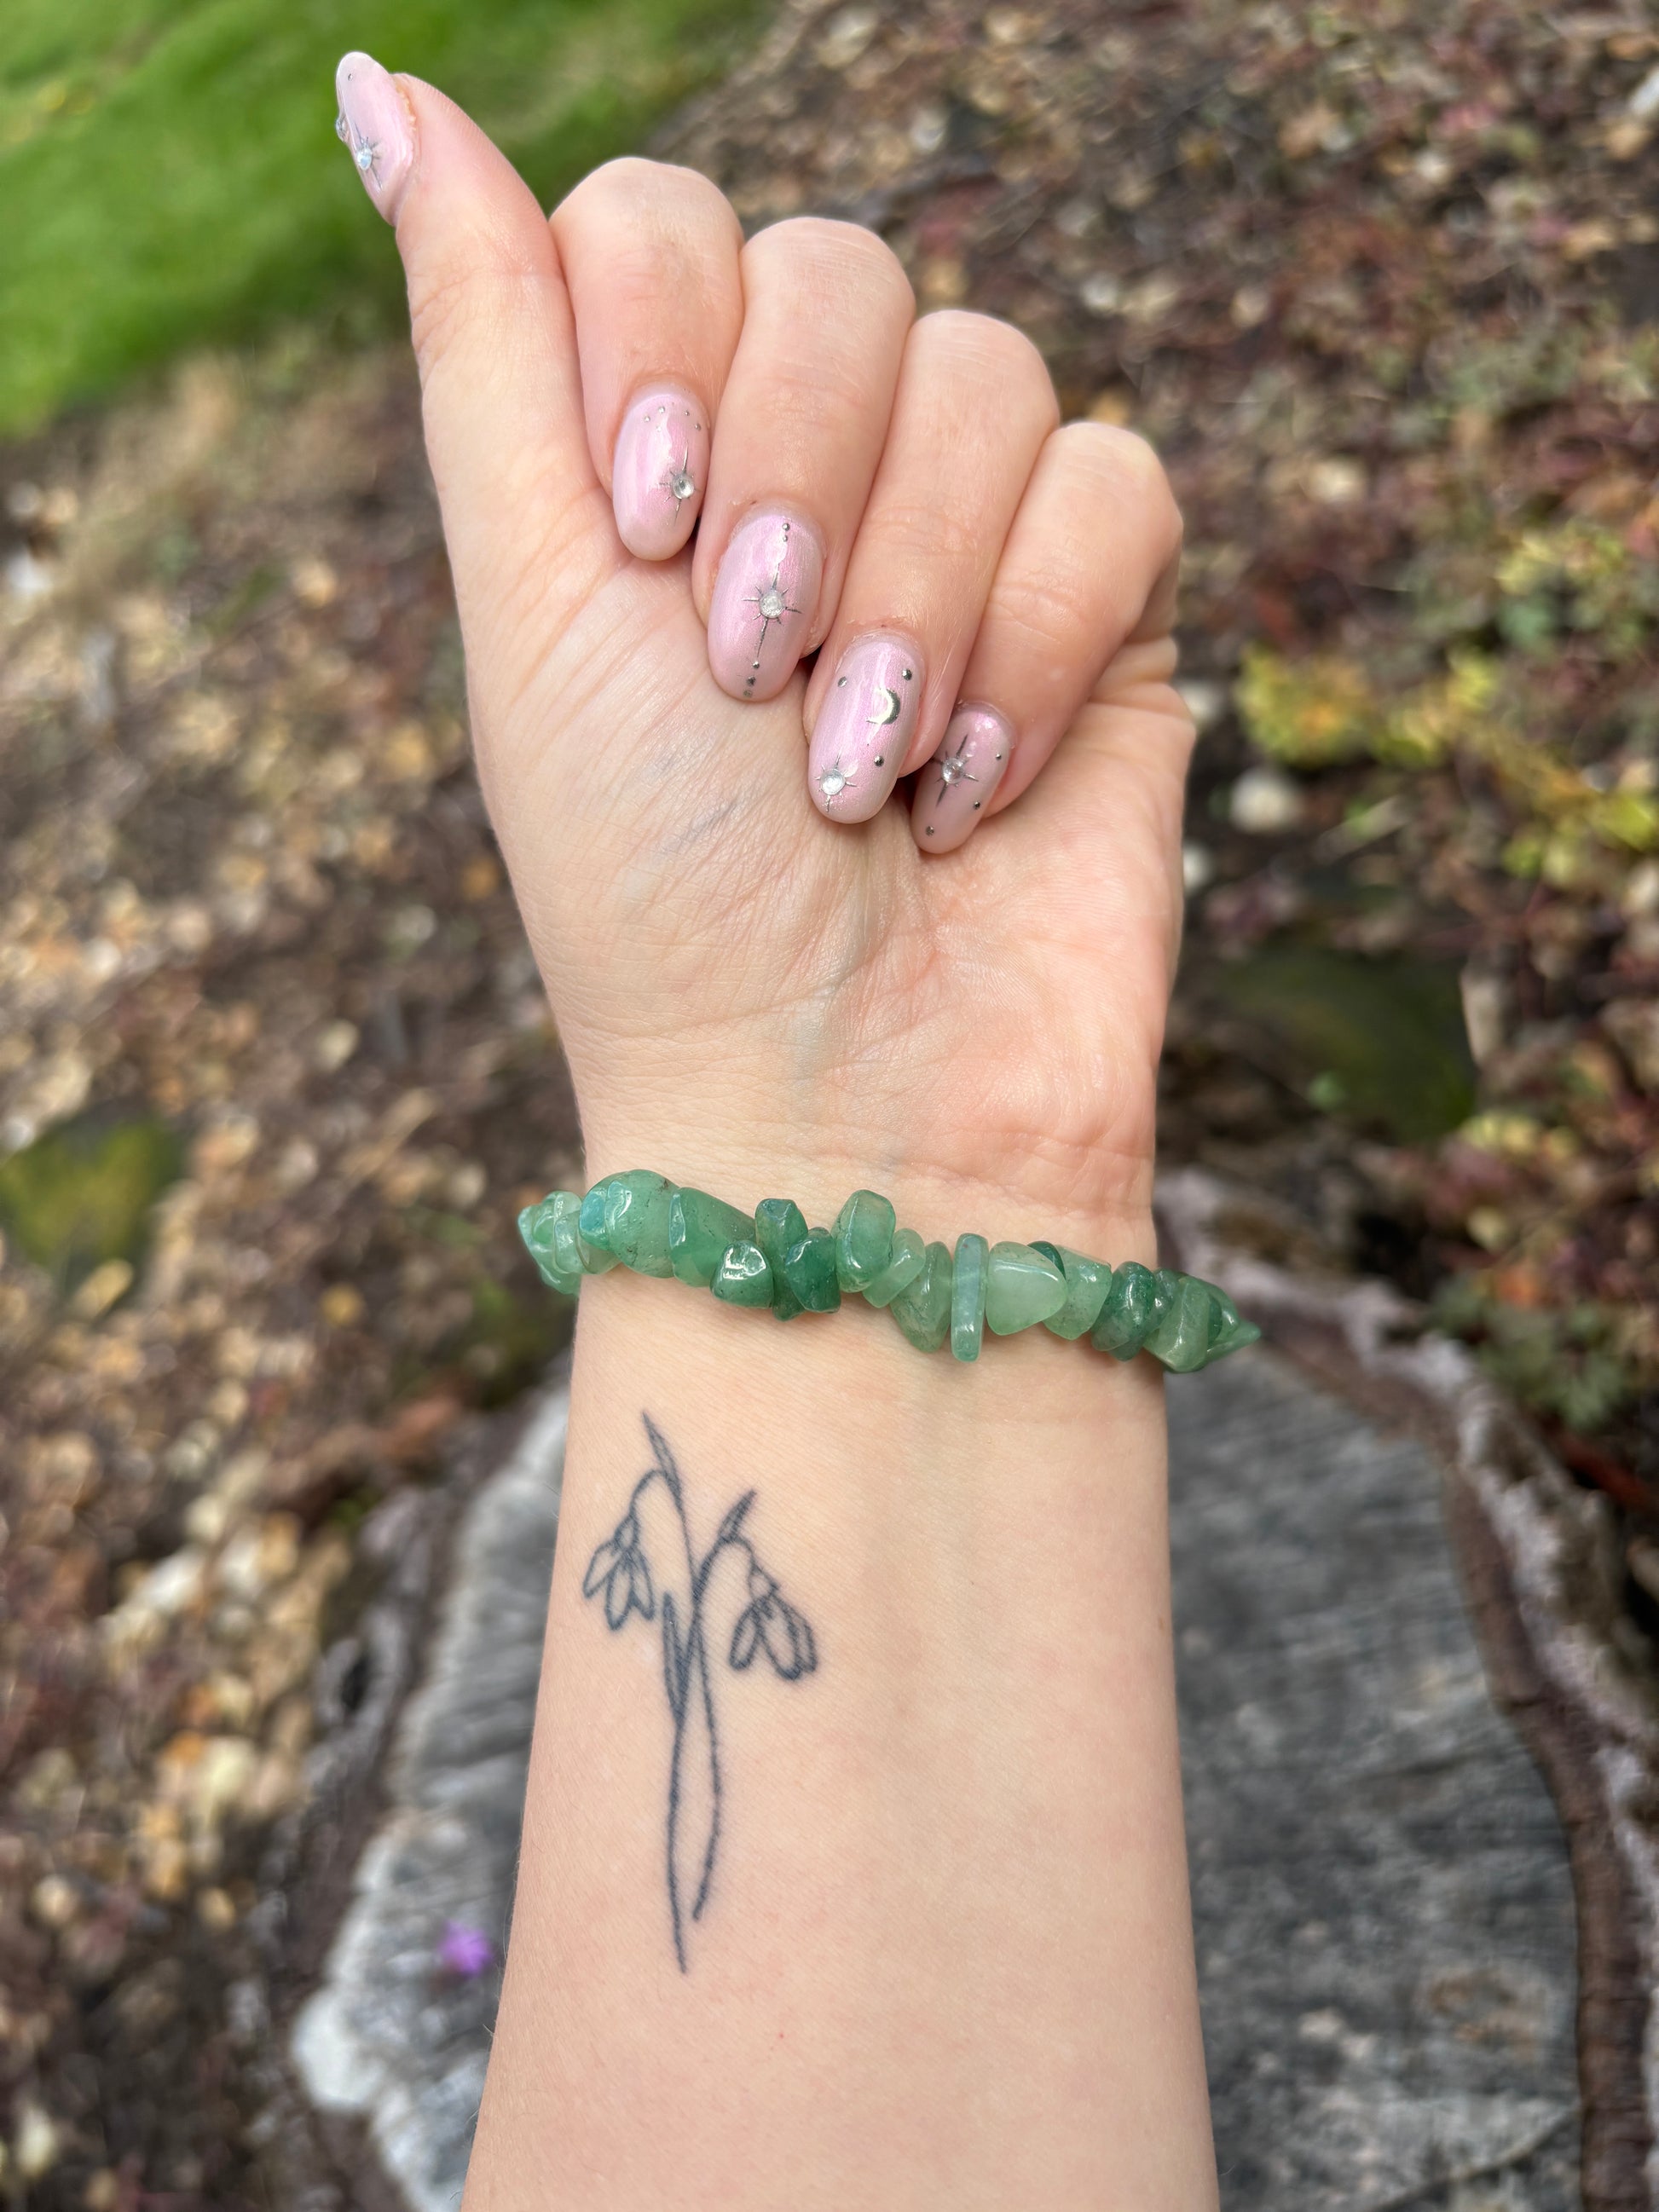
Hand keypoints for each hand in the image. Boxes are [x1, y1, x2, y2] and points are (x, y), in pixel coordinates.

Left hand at [336, 56, 1191, 1245]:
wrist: (840, 1116)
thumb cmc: (658, 895)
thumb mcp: (531, 607)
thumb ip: (484, 345)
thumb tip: (386, 88)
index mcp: (655, 459)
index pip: (672, 223)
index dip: (663, 342)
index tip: (643, 529)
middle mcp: (815, 472)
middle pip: (844, 269)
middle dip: (798, 484)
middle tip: (754, 674)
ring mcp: (968, 535)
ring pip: (993, 375)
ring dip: (911, 592)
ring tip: (860, 775)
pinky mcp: (1107, 614)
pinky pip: (1120, 487)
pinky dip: (1033, 641)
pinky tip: (973, 790)